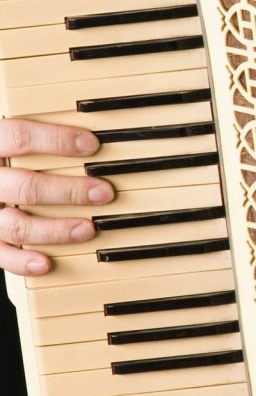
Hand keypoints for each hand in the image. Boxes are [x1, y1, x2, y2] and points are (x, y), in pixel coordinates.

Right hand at [0, 118, 112, 276]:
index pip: (18, 136)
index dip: (56, 140)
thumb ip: (32, 133)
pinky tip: (47, 262)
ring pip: (14, 224)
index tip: (91, 145)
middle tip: (104, 193)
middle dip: (69, 191)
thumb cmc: (0, 157)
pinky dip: (21, 261)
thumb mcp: (4, 136)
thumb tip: (86, 132)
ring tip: (88, 228)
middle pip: (24, 186)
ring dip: (55, 229)